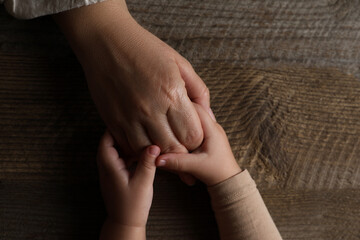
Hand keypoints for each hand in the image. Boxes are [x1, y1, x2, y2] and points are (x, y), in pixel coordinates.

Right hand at [53, 0, 212, 156]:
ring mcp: (130, 118)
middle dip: (181, 149)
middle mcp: (151, 110)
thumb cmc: (146, 49)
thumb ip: (198, 91)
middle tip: (179, 139)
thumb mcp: (180, 63)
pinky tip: (145, 137)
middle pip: (175, 149)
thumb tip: (210, 116)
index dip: (196, 138)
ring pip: (152, 153)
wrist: (105, 41)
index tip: (192, 131)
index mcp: (172, 94)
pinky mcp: (113, 122)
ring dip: (160, 151)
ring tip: (162, 140)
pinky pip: (130, 147)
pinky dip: (140, 148)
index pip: (193, 136)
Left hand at [97, 130, 158, 230]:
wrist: (125, 223)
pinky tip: (141, 154)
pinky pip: (120, 159)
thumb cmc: (132, 206)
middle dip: (122, 134)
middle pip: (110, 143)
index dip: (114, 129)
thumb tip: (154, 145)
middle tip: (136, 127)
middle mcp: (107, 167)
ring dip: (126, 144)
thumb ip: (147, 163)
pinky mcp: (116, 176)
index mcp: (110, 166)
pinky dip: (129, 154)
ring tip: (141, 139)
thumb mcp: (142, 183)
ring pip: (115, 151)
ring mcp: (111, 172)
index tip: (125, 119)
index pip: (106, 140)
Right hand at [156, 104, 241, 185]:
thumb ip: (177, 162)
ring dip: (179, 117)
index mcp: (212, 129)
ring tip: (164, 117)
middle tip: (162, 109)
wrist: (228, 180)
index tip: (165, 105)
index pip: (195, 108)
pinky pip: (192, 124)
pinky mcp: (205, 135)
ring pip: (192, 116)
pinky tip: (170, 127)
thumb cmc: (217, 172)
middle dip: (178, 109)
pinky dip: (182, 125)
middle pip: (192, 109)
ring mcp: (208, 129)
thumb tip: (157, 159)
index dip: (180, 104)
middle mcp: (211, 125)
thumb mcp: (196, 167)